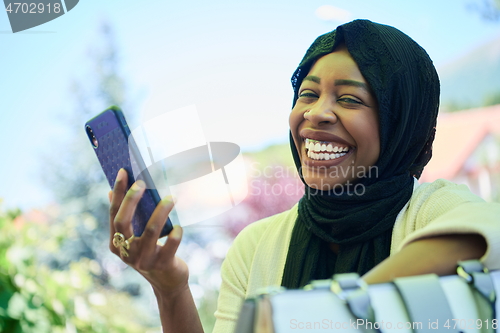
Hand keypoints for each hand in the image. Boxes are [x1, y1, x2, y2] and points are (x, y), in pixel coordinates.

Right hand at [108, 168, 188, 295]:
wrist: (167, 281)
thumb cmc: (151, 251)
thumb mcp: (135, 237)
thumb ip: (125, 217)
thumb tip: (112, 192)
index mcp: (116, 243)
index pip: (113, 213)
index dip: (118, 192)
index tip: (124, 172)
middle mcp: (126, 252)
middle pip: (123, 221)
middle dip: (132, 199)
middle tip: (143, 181)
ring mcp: (143, 260)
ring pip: (150, 231)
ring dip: (161, 211)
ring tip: (172, 198)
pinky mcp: (162, 265)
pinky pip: (170, 246)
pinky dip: (175, 234)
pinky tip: (179, 227)